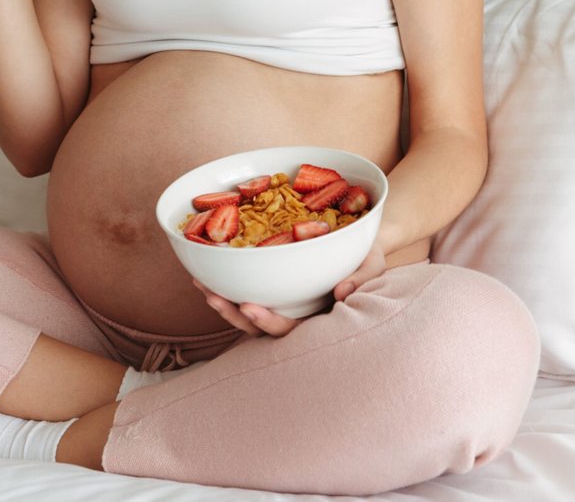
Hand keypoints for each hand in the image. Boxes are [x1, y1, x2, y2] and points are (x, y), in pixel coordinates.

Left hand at [194, 243, 387, 337]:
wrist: (361, 243)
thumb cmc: (369, 257)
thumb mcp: (373, 266)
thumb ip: (362, 280)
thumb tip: (343, 294)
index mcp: (320, 320)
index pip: (292, 330)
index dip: (269, 323)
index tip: (248, 308)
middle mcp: (298, 317)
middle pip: (261, 328)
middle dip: (234, 314)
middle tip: (212, 295)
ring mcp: (284, 305)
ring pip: (248, 315)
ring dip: (223, 302)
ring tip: (201, 284)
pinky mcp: (274, 290)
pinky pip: (248, 292)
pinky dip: (227, 285)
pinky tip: (207, 272)